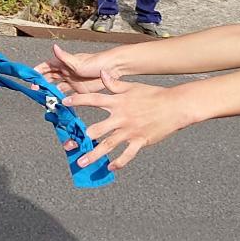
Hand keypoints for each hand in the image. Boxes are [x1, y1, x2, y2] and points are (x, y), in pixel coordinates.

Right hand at [37, 42, 120, 94]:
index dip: (38, 71)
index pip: (47, 67)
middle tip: (35, 91)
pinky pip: (67, 95)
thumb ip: (64, 57)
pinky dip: (61, 99)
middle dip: (41, 83)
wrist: (112, 69)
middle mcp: (66, 72)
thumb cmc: (95, 62)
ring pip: (57, 87)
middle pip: (49, 78)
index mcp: (64, 64)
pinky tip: (57, 104)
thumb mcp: (78, 62)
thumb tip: (54, 47)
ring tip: (44, 99)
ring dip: (50, 92)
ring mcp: (72, 81)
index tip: (30, 77)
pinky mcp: (79, 90)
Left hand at [64, 73, 196, 169]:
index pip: (93, 100)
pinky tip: (110, 168)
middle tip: (70, 145)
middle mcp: (121, 117)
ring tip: (81, 162)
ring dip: (94, 155)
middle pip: (98, 129)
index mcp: (118, 102)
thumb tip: (102, 72)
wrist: (175, 106)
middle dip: (83, 137)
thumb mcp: (133, 86)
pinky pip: (127, 155)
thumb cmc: (154, 94)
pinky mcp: (140, 141)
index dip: (77, 100)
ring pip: (109, 145)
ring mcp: (130, 131)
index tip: (64, 102)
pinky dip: (119, 162)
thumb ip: (115, 83)